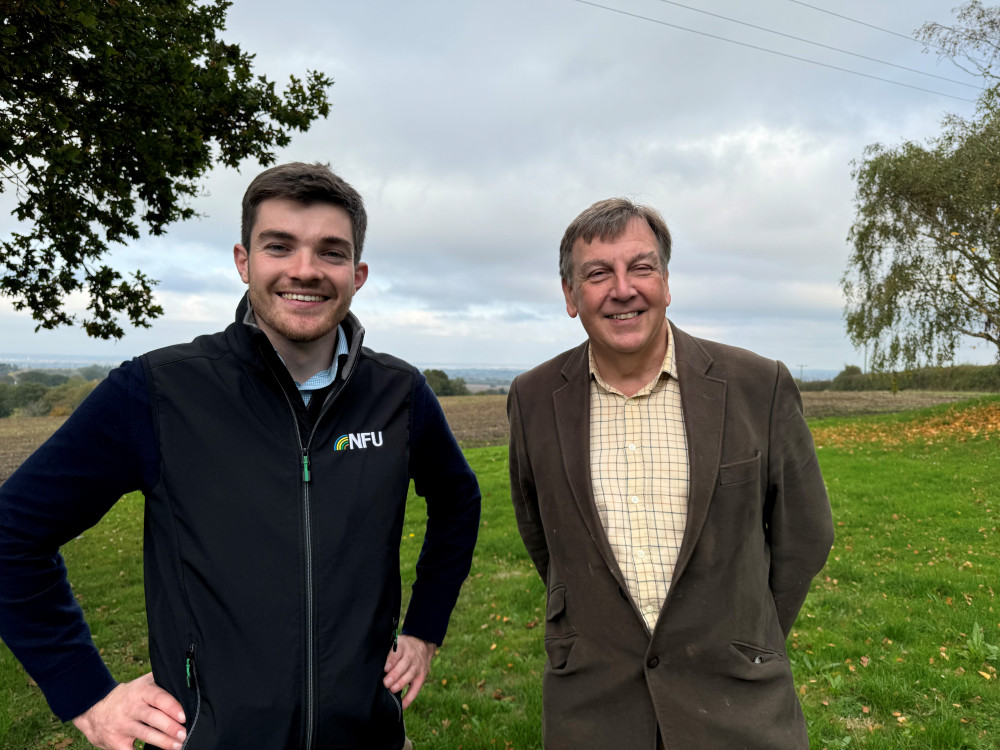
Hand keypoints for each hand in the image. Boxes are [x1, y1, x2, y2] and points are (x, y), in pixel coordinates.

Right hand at [71, 672, 186, 749]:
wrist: (94, 709)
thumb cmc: (129, 696)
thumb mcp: (142, 683)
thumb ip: (160, 680)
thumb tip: (185, 677)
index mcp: (141, 691)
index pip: (158, 697)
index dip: (171, 707)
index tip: (183, 716)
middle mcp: (132, 708)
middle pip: (153, 718)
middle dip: (170, 727)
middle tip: (184, 734)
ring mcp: (123, 726)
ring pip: (145, 734)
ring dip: (163, 741)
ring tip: (178, 745)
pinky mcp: (116, 741)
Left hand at [383, 635, 436, 708]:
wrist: (423, 645)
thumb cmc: (402, 648)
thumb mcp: (395, 643)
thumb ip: (387, 652)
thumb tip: (374, 664)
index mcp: (403, 646)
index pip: (397, 652)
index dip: (391, 660)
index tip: (385, 668)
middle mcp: (411, 656)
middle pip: (404, 665)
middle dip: (395, 674)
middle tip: (386, 682)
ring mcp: (417, 667)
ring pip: (410, 675)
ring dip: (401, 683)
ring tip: (392, 690)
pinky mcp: (421, 677)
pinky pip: (416, 688)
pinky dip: (409, 698)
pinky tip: (402, 705)